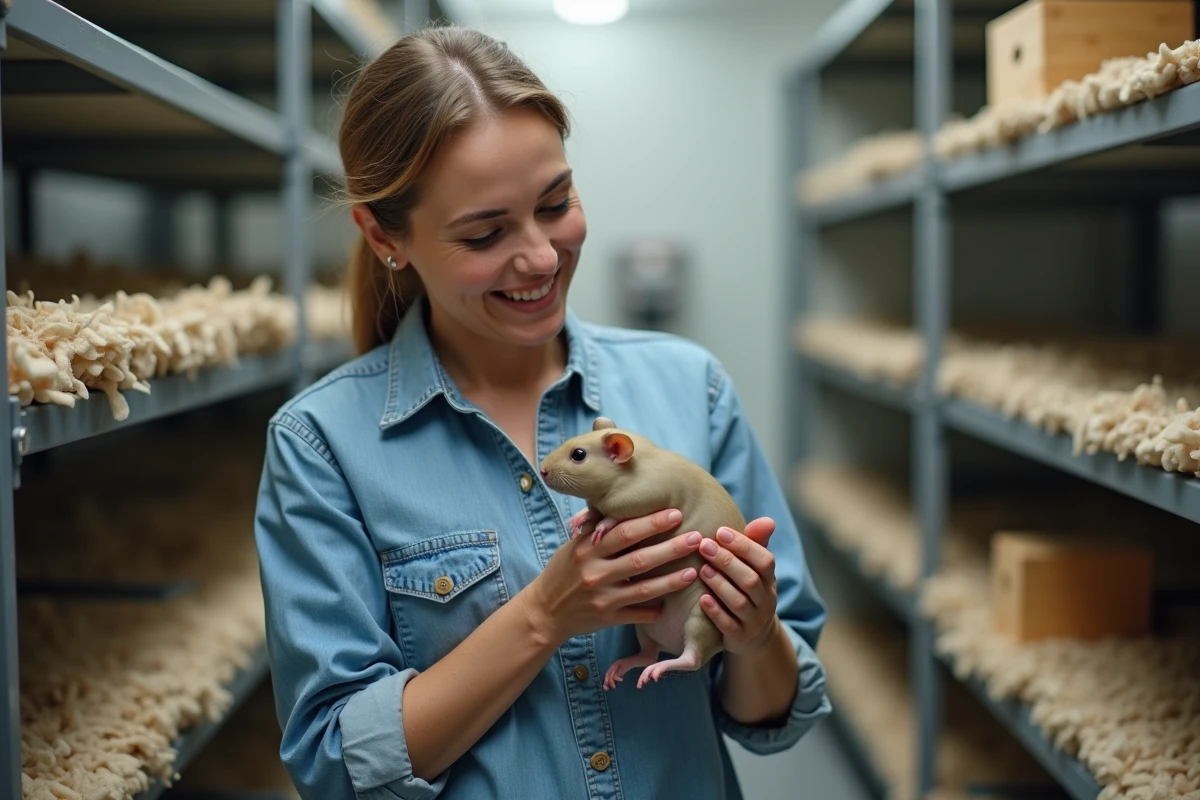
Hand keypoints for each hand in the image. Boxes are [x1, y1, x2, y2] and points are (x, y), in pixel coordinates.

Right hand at [524, 509, 703, 645]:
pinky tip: (672, 604)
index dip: (651, 523)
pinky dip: (654, 610)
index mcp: (588, 549)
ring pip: (644, 589)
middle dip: (671, 548)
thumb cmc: (565, 571)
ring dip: (671, 581)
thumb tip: (620, 504)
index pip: (624, 533)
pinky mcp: (607, 619)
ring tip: (694, 571)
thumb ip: (597, 530)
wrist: (545, 611)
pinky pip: (637, 615)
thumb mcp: (574, 546)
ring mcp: (602, 598)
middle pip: (640, 559)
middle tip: (697, 537)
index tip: (676, 513)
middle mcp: (595, 573)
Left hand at [696, 517, 781, 656]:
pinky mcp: (740, 637)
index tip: (720, 532)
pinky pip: (729, 626)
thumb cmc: (749, 590)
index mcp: (769, 579)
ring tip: (702, 570)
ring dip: (720, 585)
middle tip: (704, 546)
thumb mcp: (754, 569)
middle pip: (750, 580)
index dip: (744, 545)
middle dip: (727, 561)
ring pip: (739, 603)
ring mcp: (754, 621)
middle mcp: (765, 600)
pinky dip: (716, 612)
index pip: (764, 560)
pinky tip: (702, 599)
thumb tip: (768, 520)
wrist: (754, 634)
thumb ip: (756, 544)